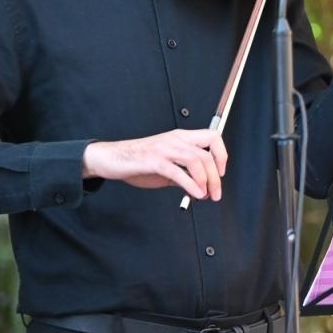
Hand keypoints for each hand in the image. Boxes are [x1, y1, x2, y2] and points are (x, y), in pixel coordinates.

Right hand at [82, 128, 227, 200]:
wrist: (110, 158)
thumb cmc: (138, 160)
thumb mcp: (168, 165)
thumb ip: (185, 173)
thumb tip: (202, 188)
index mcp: (181, 137)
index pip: (213, 137)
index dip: (222, 155)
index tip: (221, 173)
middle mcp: (175, 140)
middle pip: (207, 155)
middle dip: (216, 177)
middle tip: (215, 193)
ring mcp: (165, 149)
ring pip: (197, 161)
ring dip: (206, 182)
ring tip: (205, 195)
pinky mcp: (154, 161)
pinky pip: (178, 172)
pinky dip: (191, 185)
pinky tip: (195, 194)